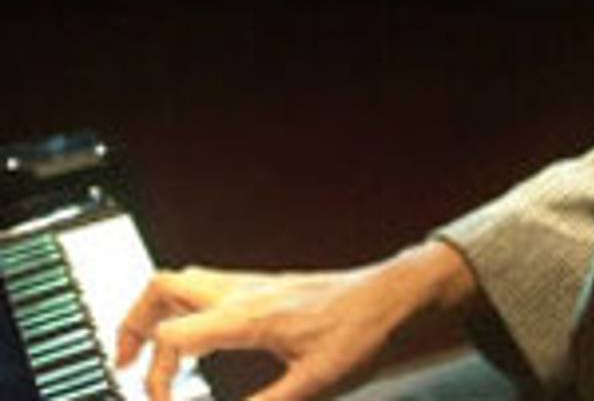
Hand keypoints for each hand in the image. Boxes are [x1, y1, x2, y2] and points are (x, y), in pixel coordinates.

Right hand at [116, 241, 477, 400]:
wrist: (394, 297)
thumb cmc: (362, 333)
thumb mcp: (314, 386)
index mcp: (248, 316)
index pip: (171, 336)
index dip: (156, 379)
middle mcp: (243, 292)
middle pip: (160, 288)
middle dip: (131, 326)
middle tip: (126, 366)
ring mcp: (253, 283)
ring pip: (182, 281)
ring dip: (156, 314)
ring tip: (152, 354)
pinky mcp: (265, 286)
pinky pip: (208, 287)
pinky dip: (186, 310)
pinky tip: (199, 341)